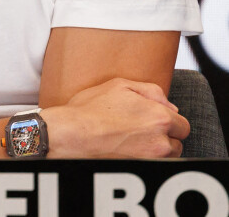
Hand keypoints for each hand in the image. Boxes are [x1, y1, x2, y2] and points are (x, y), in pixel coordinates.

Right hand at [40, 78, 189, 157]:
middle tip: (142, 129)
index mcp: (159, 117)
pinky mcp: (140, 171)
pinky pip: (154, 165)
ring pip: (167, 157)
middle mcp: (160, 141)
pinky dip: (147, 159)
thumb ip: (150, 90)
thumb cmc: (91, 109)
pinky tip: (129, 150)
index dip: (169, 120)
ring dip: (158, 150)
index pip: (182, 125)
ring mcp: (151, 160)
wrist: (72, 134)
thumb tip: (169, 104)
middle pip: (177, 143)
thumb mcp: (119, 85)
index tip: (154, 119)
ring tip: (135, 140)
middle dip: (165, 136)